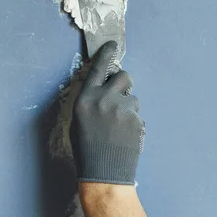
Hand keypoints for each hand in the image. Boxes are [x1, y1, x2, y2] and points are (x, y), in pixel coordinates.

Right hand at [70, 41, 143, 184]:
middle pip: (124, 77)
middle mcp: (104, 99)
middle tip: (120, 97)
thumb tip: (104, 88)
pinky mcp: (136, 119)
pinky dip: (133, 121)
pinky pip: (137, 113)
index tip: (113, 44)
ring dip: (128, 107)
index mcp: (85, 98)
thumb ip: (91, 101)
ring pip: (133, 98)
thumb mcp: (79, 120)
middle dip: (125, 84)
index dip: (106, 54)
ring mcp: (122, 109)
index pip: (97, 69)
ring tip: (118, 127)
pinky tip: (124, 136)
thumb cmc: (86, 148)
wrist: (104, 173)